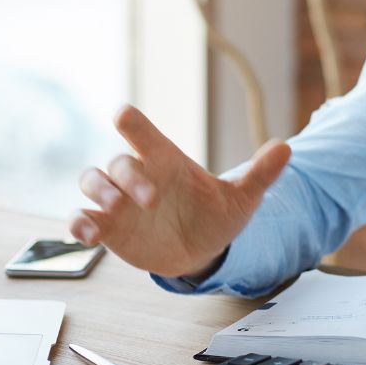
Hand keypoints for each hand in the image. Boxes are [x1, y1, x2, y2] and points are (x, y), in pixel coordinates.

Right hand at [70, 105, 290, 277]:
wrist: (202, 250)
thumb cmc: (216, 214)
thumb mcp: (242, 197)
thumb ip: (260, 174)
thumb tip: (287, 148)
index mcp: (166, 160)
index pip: (143, 133)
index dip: (132, 122)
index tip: (124, 114)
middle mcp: (138, 176)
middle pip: (118, 162)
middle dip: (128, 176)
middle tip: (151, 198)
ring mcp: (119, 201)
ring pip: (91, 182)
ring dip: (98, 191)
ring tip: (115, 208)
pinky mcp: (109, 227)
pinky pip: (80, 218)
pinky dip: (78, 223)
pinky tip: (88, 234)